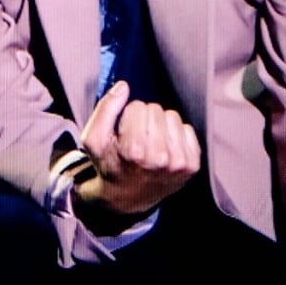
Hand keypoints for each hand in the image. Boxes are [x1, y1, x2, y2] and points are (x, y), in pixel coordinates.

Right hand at [76, 81, 199, 217]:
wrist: (126, 198)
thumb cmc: (109, 164)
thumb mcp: (94, 139)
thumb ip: (105, 108)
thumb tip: (124, 86)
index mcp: (134, 151)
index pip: (137, 107)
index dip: (127, 117)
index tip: (124, 133)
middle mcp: (159, 158)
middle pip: (156, 109)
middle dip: (144, 119)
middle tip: (137, 139)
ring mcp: (178, 162)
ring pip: (172, 116)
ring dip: (160, 126)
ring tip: (151, 144)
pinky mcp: (192, 165)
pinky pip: (187, 129)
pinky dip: (175, 136)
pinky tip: (165, 150)